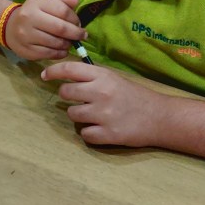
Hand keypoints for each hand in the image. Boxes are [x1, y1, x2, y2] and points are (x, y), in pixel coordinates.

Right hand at [4, 0, 86, 60]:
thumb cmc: (34, 13)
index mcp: (36, 2)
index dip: (75, 19)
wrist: (10, 26)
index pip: (63, 11)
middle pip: (60, 28)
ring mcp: (26, 35)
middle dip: (75, 33)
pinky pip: (49, 54)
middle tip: (81, 36)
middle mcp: (29, 17)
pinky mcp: (26, 50)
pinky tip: (62, 50)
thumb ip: (62, 1)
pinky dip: (60, 53)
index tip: (79, 23)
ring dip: (68, 44)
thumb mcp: (45, 3)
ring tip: (70, 42)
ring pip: (56, 43)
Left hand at [41, 61, 165, 147]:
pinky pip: (84, 134)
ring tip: (92, 114)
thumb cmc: (133, 95)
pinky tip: (100, 128)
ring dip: (78, 115)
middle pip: (66, 93)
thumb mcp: (113, 78)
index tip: (45, 75)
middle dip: (68, 96)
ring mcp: (104, 114)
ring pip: (72, 114)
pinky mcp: (109, 134)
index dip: (53, 71)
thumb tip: (64, 74)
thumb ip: (91, 76)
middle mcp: (101, 93)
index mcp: (102, 76)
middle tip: (78, 99)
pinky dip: (89, 132)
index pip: (68, 69)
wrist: (159, 117)